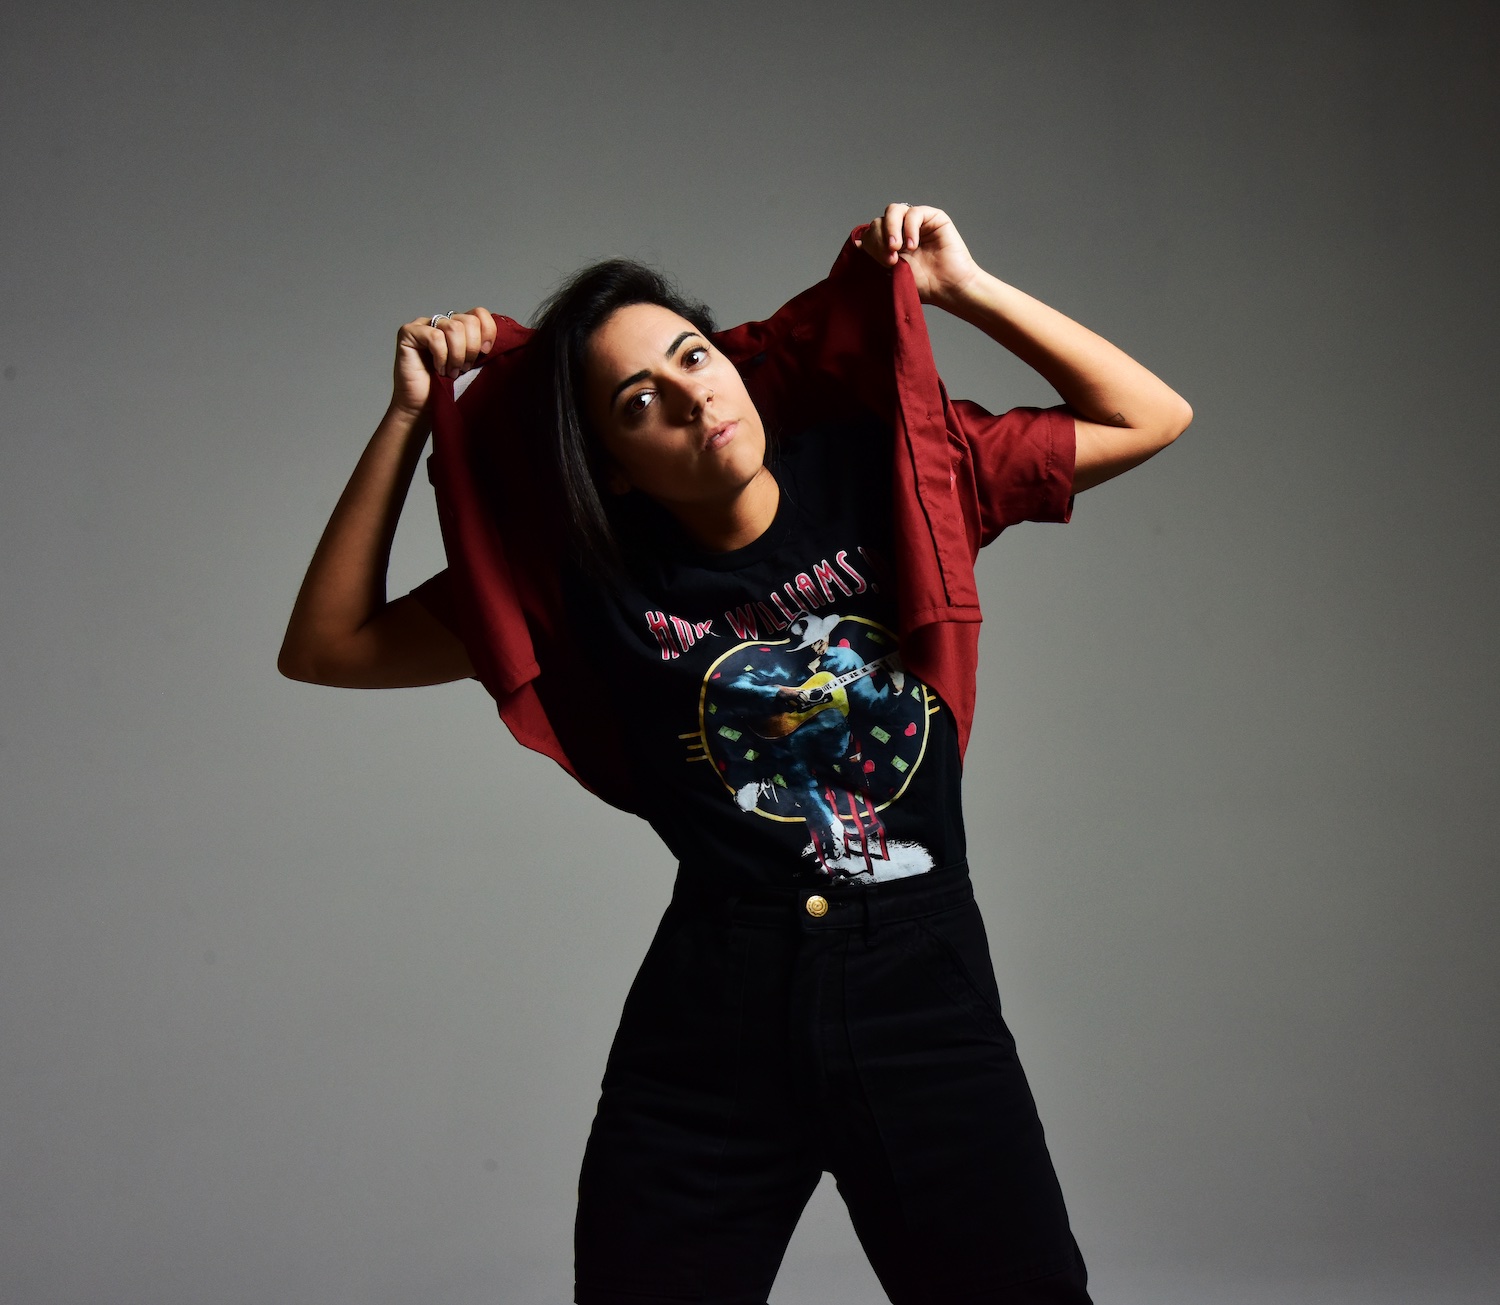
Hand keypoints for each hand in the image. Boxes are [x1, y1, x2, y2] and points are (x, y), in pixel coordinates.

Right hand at [390, 307, 497, 417]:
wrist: (424, 408)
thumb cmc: (448, 389)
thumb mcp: (475, 365)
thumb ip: (483, 347)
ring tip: (452, 372)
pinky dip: (441, 356)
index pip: (479, 313)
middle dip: (471, 348)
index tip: (485, 353)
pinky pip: (435, 336)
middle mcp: (441, 322)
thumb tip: (504, 338)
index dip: (487, 332)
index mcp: (459, 326)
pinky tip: (438, 369)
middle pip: (468, 321)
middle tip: (465, 368)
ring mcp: (424, 325)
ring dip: (457, 355)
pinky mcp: (408, 332)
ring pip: (453, 327)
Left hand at [854, 203, 980, 309]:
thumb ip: (875, 255)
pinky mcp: (933, 217)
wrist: (947, 288)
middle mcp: (901, 230)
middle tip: (890, 259)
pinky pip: (913, 213)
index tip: (880, 263)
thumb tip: (856, 242)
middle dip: (879, 239)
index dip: (870, 244)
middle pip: (878, 221)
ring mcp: (916, 222)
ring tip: (897, 248)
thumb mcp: (891, 271)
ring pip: (892, 210)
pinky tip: (913, 245)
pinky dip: (909, 228)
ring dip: (891, 229)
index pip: (870, 233)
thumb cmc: (922, 284)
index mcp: (888, 243)